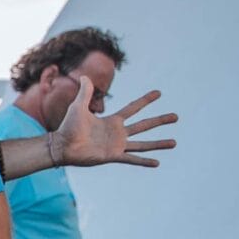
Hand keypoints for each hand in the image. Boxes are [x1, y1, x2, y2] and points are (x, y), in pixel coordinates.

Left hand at [52, 84, 176, 168]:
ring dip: (158, 143)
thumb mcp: (78, 106)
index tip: (159, 93)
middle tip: (176, 116)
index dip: (146, 100)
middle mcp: (118, 133)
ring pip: (143, 144)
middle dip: (160, 120)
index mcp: (112, 121)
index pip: (133, 108)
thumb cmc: (68, 127)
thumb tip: (83, 75)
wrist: (61, 146)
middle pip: (144, 125)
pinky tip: (157, 163)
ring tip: (174, 142)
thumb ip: (85, 92)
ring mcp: (117, 145)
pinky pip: (132, 159)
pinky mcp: (113, 156)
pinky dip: (144, 161)